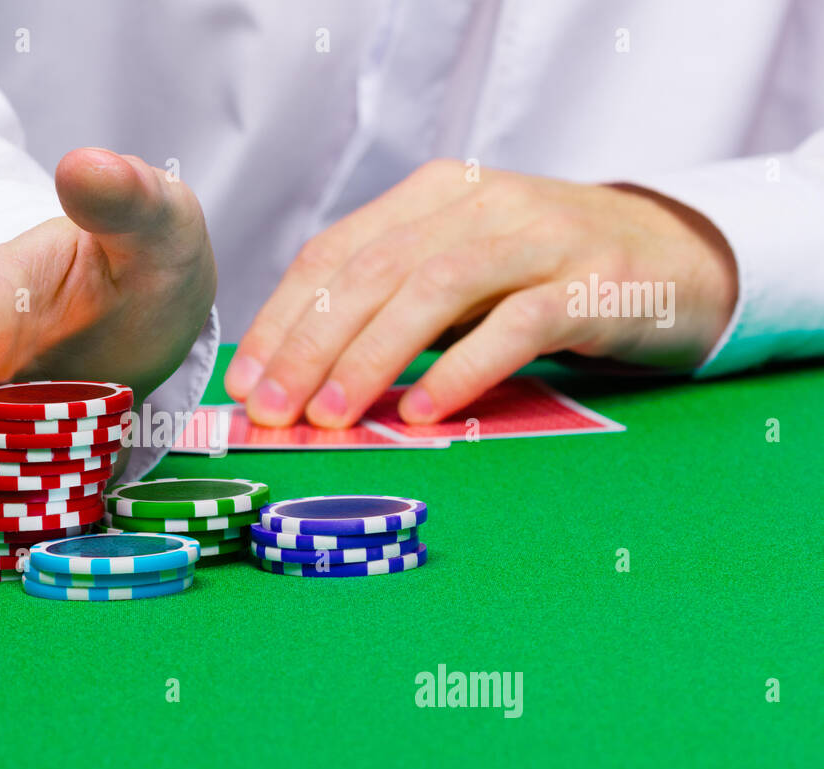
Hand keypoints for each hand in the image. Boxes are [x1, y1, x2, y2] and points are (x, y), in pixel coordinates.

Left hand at [224, 160, 736, 426]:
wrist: (678, 259)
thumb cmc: (544, 277)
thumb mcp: (458, 273)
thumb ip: (391, 304)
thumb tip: (300, 376)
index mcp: (431, 197)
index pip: (334, 252)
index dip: (283, 317)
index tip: (246, 381)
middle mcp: (479, 205)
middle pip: (372, 270)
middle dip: (310, 344)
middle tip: (273, 409)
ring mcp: (540, 239)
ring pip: (435, 290)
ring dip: (372, 356)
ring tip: (332, 416)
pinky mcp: (593, 283)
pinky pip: (519, 324)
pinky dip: (466, 368)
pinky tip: (426, 411)